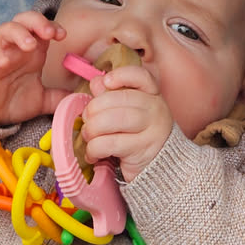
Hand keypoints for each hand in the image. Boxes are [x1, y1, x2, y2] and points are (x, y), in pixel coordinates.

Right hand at [0, 12, 68, 125]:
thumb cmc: (15, 99)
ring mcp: (0, 54)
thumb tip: (83, 98)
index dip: (52, 26)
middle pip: (24, 20)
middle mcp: (16, 48)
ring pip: (5, 30)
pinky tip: (4, 60)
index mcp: (33, 52)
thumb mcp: (43, 100)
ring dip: (18, 33)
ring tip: (29, 44)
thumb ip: (60, 97)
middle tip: (48, 33)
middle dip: (37, 22)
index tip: (62, 35)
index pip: (43, 28)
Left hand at [78, 63, 173, 180]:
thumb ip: (112, 95)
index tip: (106, 81)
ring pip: (116, 120)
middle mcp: (156, 109)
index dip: (121, 75)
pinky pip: (111, 144)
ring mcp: (152, 130)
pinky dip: (95, 148)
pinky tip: (92, 154)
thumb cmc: (136, 135)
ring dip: (93, 128)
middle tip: (86, 118)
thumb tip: (96, 83)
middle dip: (96, 107)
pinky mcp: (143, 151)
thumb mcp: (127, 112)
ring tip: (87, 135)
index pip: (141, 77)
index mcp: (152, 95)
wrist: (158, 168)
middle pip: (122, 98)